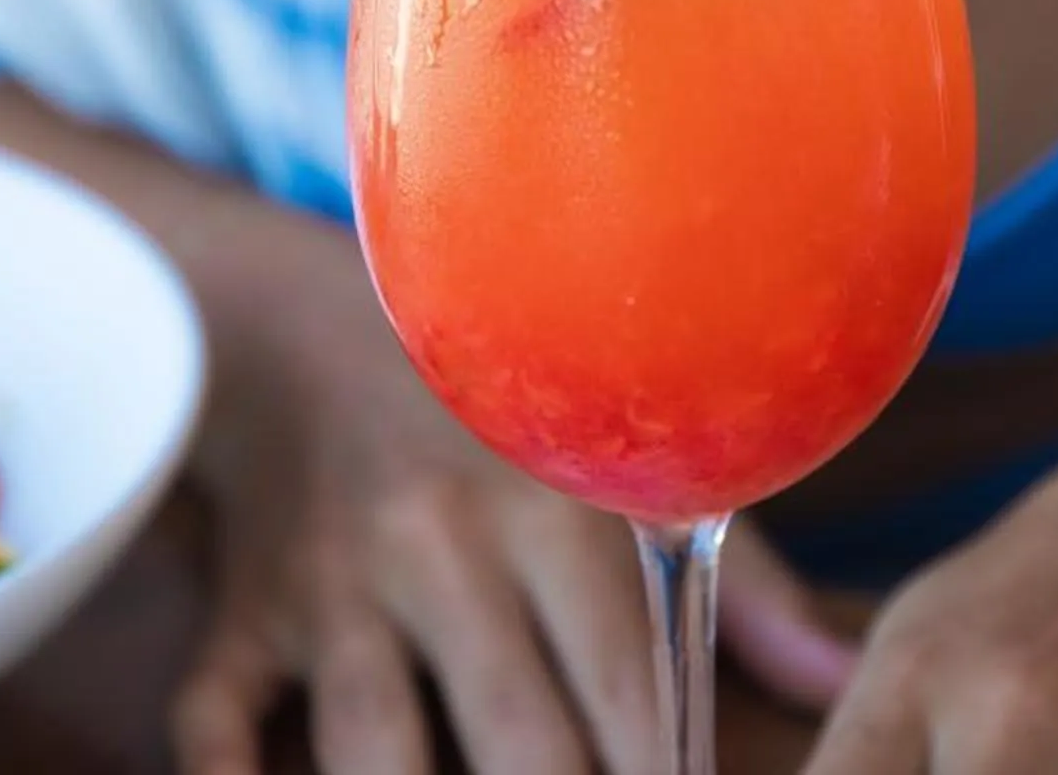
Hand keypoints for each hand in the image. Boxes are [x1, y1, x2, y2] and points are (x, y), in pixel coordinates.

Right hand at [166, 206, 856, 774]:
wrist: (302, 326)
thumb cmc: (498, 424)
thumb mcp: (616, 475)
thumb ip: (738, 585)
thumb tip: (842, 678)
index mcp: (554, 514)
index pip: (628, 688)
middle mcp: (445, 549)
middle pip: (516, 738)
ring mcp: (335, 589)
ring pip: (374, 745)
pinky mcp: (242, 615)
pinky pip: (214, 716)